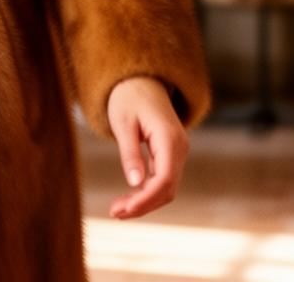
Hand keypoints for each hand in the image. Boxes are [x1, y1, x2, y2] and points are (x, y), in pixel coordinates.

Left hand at [105, 75, 187, 218]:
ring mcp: (178, 152)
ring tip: (117, 209)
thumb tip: (136, 184)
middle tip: (114, 213)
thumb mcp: (123, 124)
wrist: (140, 80)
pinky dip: (146, 192)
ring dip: (144, 202)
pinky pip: (163, 179)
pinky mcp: (171, 155)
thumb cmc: (128, 98)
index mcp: (169, 139)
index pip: (164, 180)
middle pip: (167, 189)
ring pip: (166, 188)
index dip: (145, 200)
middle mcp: (180, 148)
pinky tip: (128, 198)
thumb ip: (130, 153)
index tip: (123, 210)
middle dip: (142, 205)